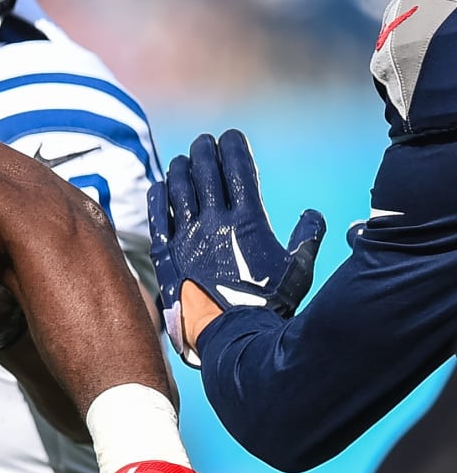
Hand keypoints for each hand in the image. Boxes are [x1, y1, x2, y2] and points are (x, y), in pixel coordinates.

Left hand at [147, 130, 324, 365]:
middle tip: (203, 141)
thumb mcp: (297, 270)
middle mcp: (214, 222)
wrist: (231, 336)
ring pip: (179, 191)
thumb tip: (314, 215)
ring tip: (182, 158)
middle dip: (205, 153)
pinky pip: (158, 219)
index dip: (233, 150)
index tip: (230, 137)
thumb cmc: (268, 305)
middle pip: (205, 174)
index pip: (238, 171)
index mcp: (248, 220)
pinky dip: (158, 199)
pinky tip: (159, 186)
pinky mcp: (166, 255)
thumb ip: (306, 238)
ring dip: (180, 170)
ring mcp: (187, 237)